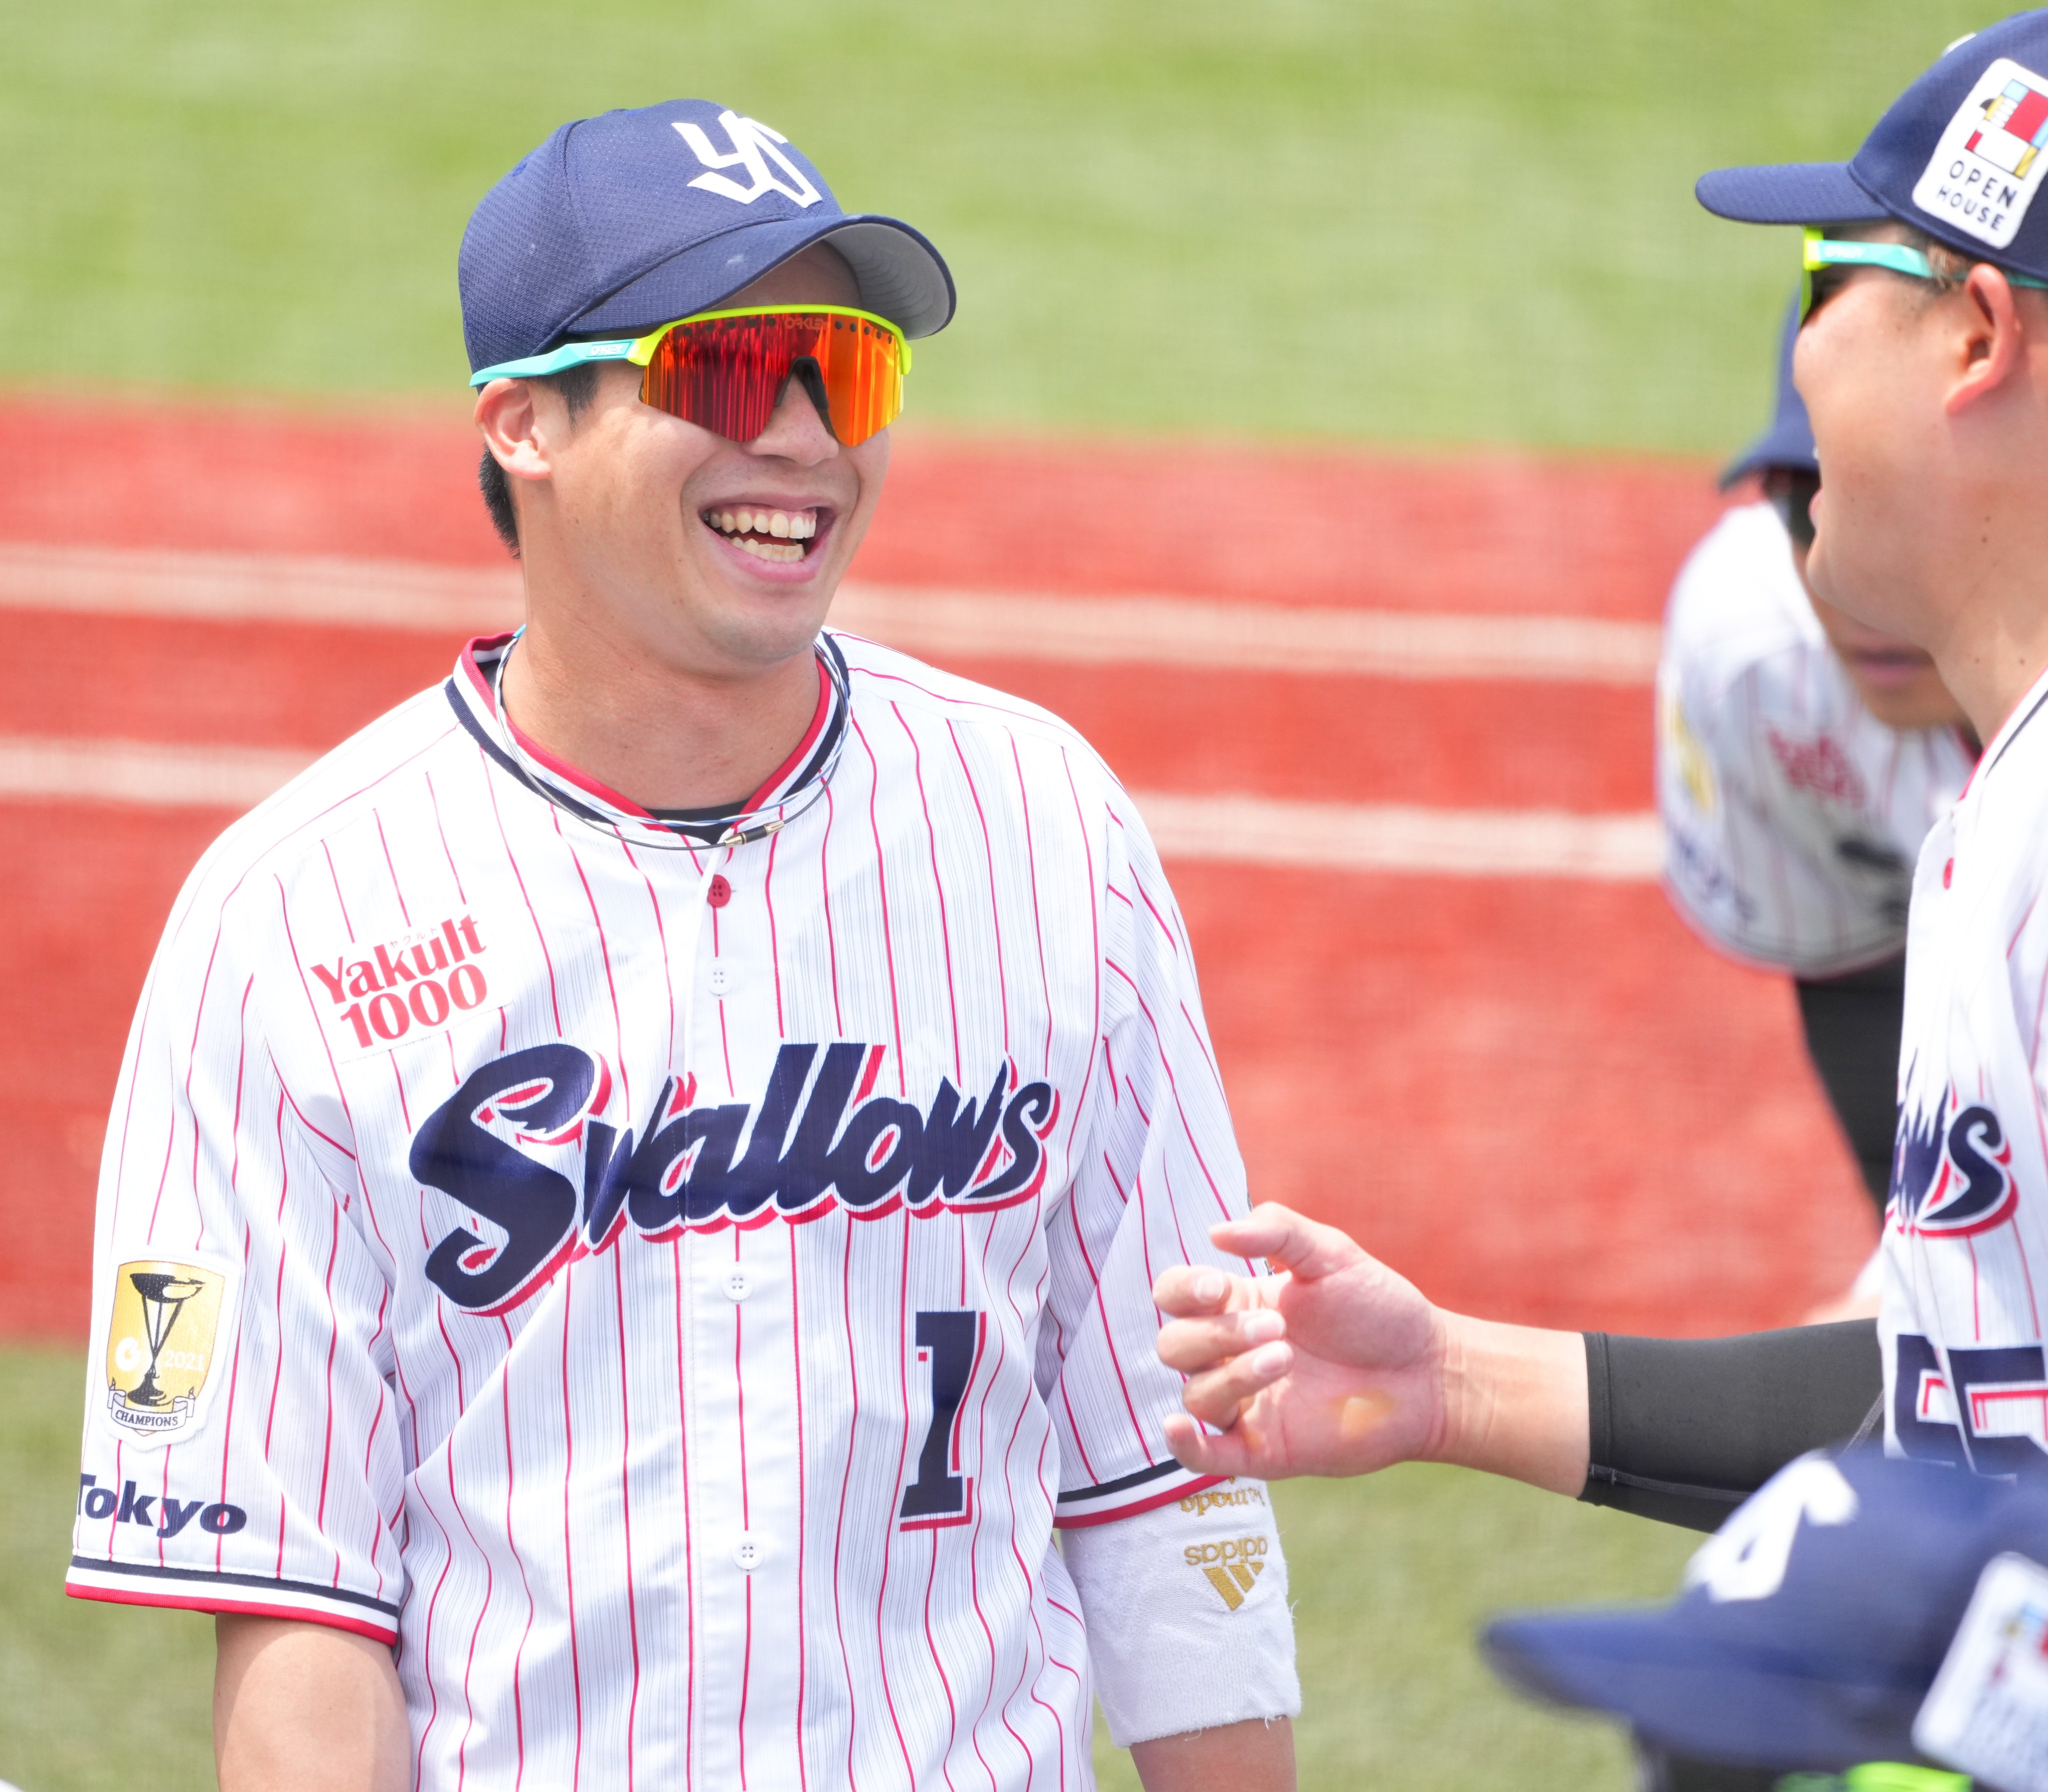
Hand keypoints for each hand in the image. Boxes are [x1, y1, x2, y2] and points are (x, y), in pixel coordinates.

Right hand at [1152, 1203, 1447, 1480]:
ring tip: (1285, 1359)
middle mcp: (1232, 1354)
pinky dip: (1185, 1446)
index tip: (1218, 1286)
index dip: (1182, 1290)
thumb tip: (1215, 1232)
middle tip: (1278, 1328)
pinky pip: (1206, 1454)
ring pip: (1196, 1395)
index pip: (1175, 1296)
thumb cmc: (1380, 1309)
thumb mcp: (1331, 1253)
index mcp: (1238, 1306)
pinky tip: (1180, 1428)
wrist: (1429, 1371)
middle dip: (1216, 1334)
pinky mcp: (1264, 1449)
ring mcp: (1246, 1404)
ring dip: (1231, 1375)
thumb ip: (1277, 1230)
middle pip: (1176, 1345)